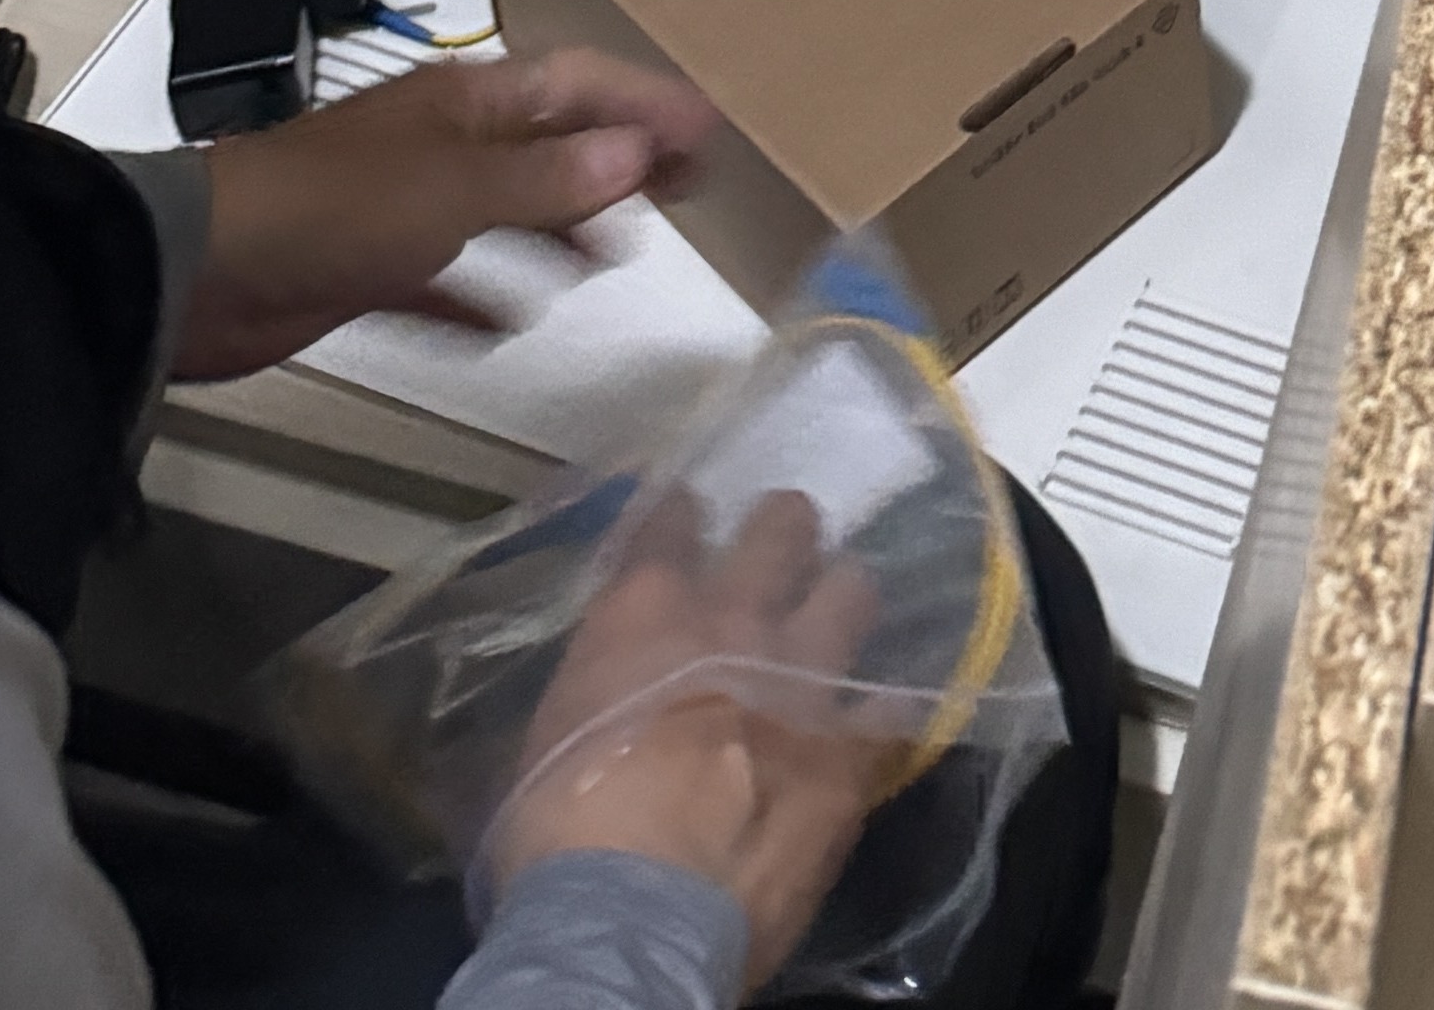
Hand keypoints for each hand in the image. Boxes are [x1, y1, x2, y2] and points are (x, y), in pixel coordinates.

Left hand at [174, 47, 716, 380]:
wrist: (206, 273)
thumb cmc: (332, 208)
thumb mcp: (454, 190)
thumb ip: (547, 179)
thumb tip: (637, 153)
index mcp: (468, 100)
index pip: (578, 85)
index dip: (645, 103)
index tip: (708, 130)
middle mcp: (444, 143)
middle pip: (549, 141)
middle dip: (616, 157)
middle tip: (687, 187)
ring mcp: (406, 206)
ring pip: (507, 208)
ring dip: (562, 224)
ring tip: (618, 253)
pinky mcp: (372, 268)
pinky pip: (449, 280)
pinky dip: (484, 295)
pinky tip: (513, 325)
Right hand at [492, 481, 888, 974]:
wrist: (635, 916)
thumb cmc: (558, 833)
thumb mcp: (544, 737)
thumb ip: (588, 685)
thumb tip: (593, 690)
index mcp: (650, 610)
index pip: (673, 517)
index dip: (682, 516)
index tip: (686, 522)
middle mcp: (737, 619)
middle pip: (784, 527)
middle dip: (784, 532)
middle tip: (780, 552)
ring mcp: (805, 677)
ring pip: (851, 591)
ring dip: (841, 600)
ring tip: (835, 619)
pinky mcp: (853, 751)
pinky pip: (889, 709)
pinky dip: (876, 713)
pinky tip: (870, 724)